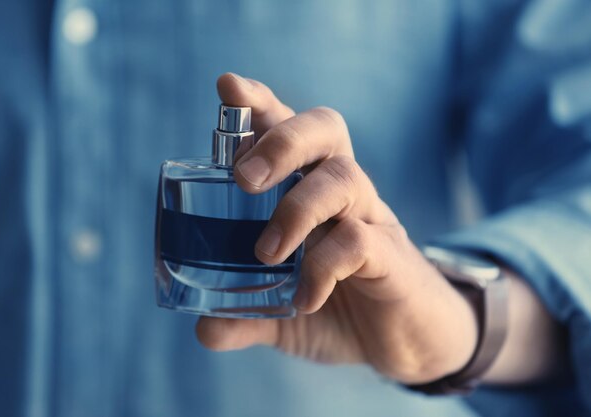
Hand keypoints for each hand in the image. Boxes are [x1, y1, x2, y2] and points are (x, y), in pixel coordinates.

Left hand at [196, 73, 478, 383]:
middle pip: (325, 129)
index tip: (228, 88)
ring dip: (296, 209)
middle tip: (243, 179)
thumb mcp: (285, 313)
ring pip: (343, 177)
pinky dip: (322, 268)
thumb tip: (203, 330)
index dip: (261, 103)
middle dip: (281, 140)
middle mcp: (344, 192)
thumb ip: (247, 314)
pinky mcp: (391, 256)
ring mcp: (371, 219)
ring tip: (267, 253)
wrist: (410, 340)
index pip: (290, 127)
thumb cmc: (345, 308)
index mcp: (314, 189)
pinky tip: (306, 299)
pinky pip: (359, 242)